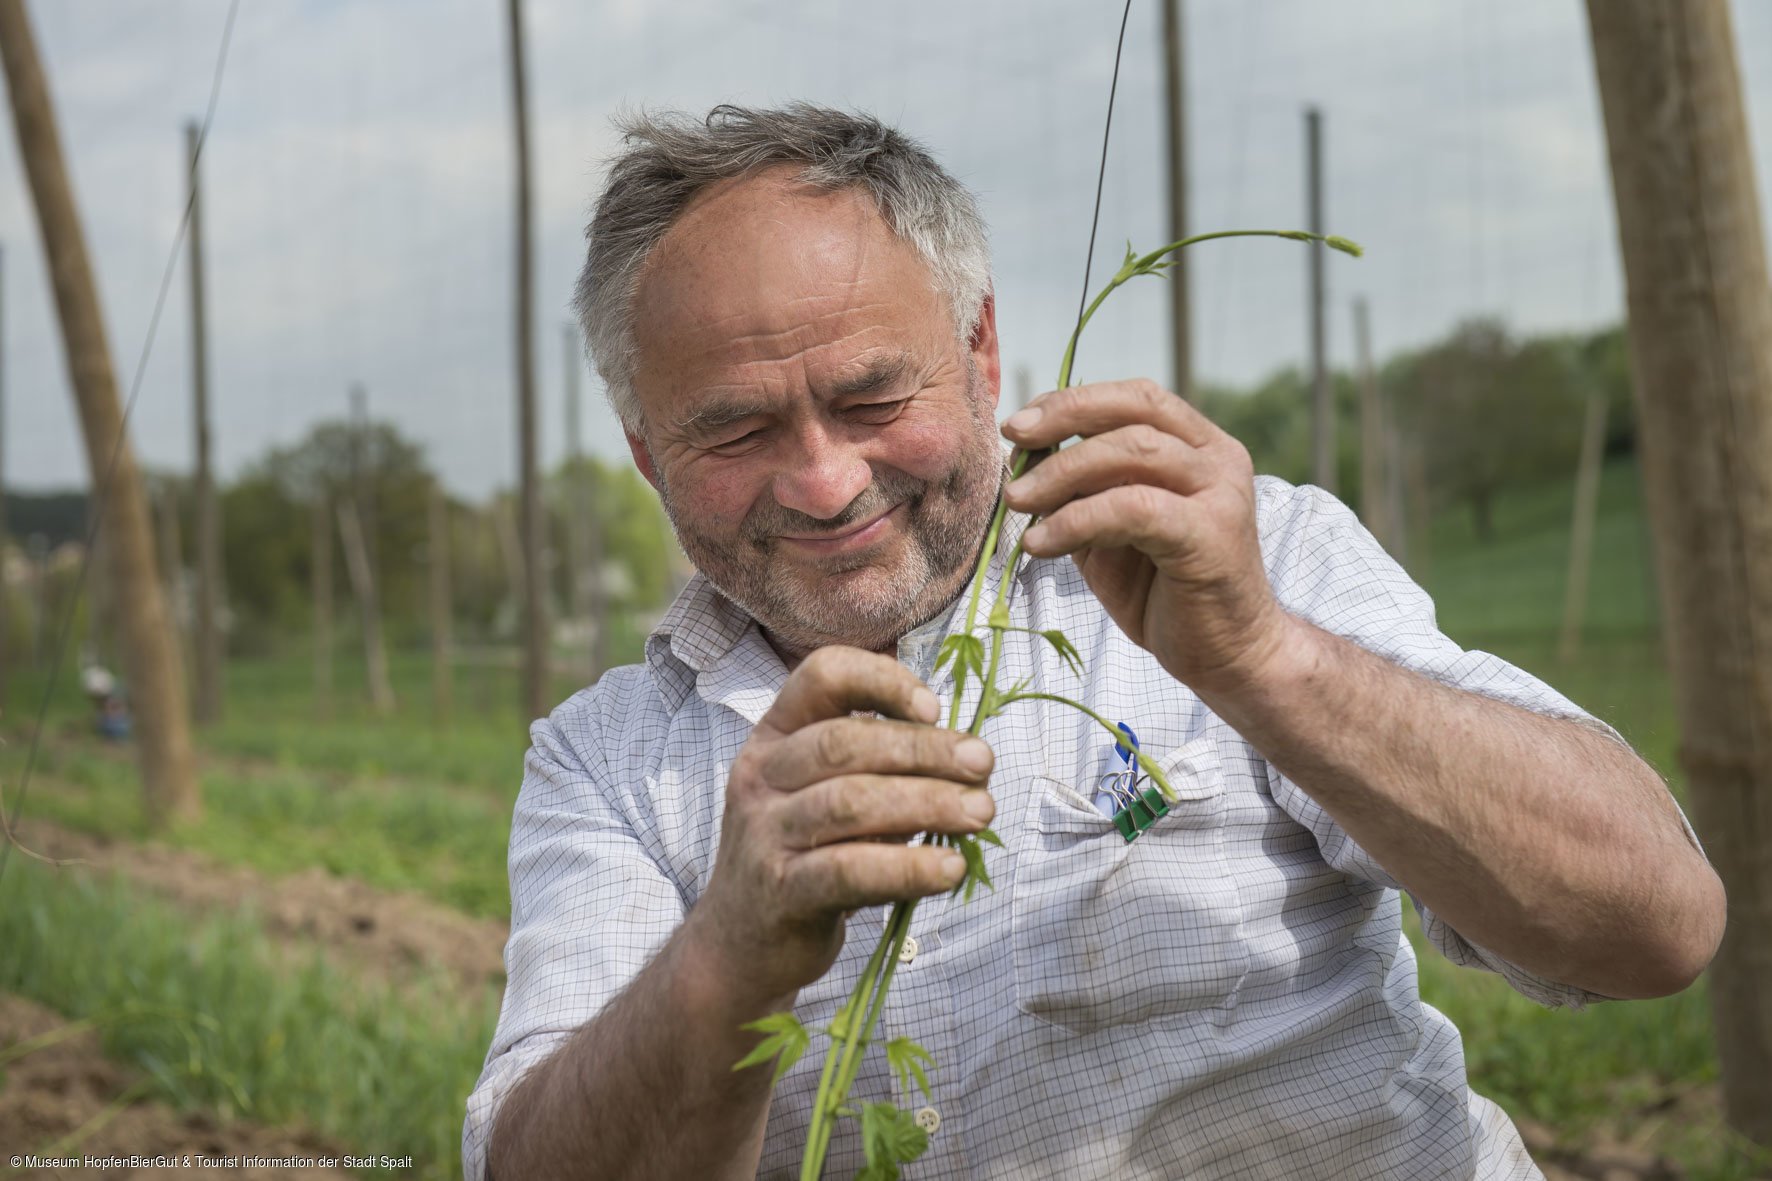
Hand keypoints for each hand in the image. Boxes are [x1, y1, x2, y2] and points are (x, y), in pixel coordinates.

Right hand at [688, 647, 996, 1005]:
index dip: (882, 681)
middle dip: (925, 749)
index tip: (934, 708)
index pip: (822, 677)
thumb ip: (878, 766)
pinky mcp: (780, 893)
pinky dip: (908, 868)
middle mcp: (762, 776)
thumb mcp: (824, 793)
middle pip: (845, 743)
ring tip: (981, 812)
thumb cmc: (805, 855)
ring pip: (851, 803)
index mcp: (775, 736)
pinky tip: (950, 868)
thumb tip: (968, 754)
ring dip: (928, 803)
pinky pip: (849, 871)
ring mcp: (765, 834)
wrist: (740, 944)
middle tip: (983, 763)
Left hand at [1000, 377, 1291, 692]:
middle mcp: (1218, 459)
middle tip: (1012, 447)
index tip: (1020, 423)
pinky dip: (1077, 520)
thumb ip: (1081, 493)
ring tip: (1017, 502)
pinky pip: (1132, 509)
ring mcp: (1221, 493)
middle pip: (1132, 415)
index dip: (1074, 401)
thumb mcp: (1110, 532)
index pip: (1136, 397)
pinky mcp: (1211, 535)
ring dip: (1062, 474)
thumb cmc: (1164, 593)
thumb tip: (1022, 461)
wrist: (1226, 656)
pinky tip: (1040, 543)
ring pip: (1131, 454)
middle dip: (1062, 422)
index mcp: (1200, 447)